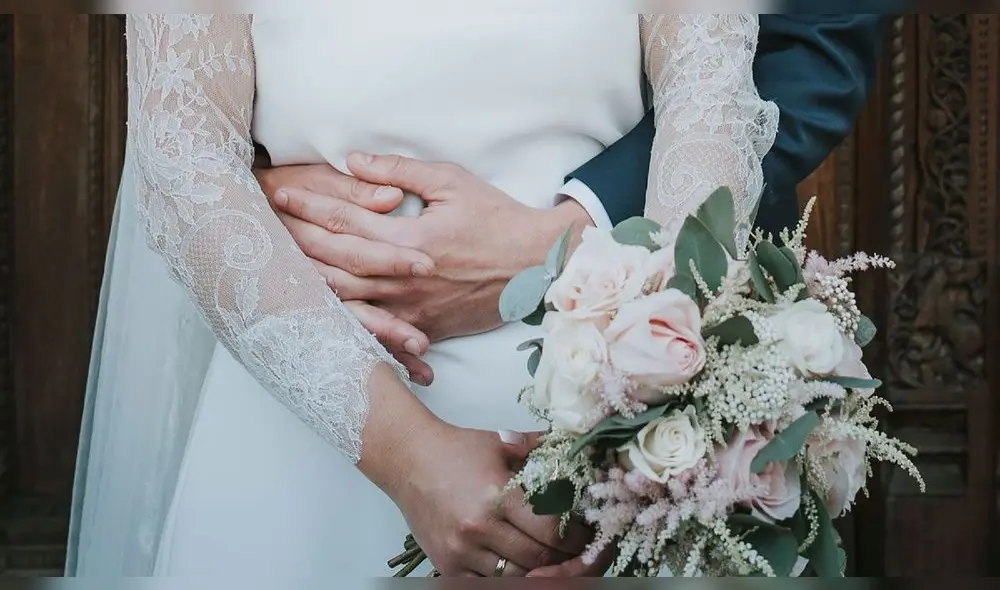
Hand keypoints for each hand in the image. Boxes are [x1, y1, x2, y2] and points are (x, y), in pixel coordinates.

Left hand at [270, 153, 593, 341]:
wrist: (537, 266)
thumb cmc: (496, 218)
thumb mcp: (452, 181)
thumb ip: (399, 170)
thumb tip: (352, 160)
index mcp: (408, 239)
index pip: (344, 222)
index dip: (309, 206)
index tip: (280, 194)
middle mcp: (404, 279)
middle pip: (335, 264)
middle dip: (296, 244)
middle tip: (265, 228)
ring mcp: (412, 310)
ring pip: (347, 302)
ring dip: (309, 286)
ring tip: (278, 272)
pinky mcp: (424, 328)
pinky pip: (376, 332)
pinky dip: (345, 324)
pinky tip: (319, 318)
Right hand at [385, 426, 594, 576]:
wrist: (406, 459)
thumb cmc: (453, 449)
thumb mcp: (500, 442)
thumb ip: (538, 448)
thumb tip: (572, 444)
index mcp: (498, 496)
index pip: (551, 530)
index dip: (576, 537)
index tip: (587, 535)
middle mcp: (480, 527)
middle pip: (538, 558)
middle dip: (564, 557)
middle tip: (577, 551)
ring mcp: (462, 550)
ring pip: (516, 577)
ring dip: (538, 571)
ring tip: (552, 560)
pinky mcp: (448, 565)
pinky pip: (487, 583)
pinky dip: (508, 577)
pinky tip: (520, 565)